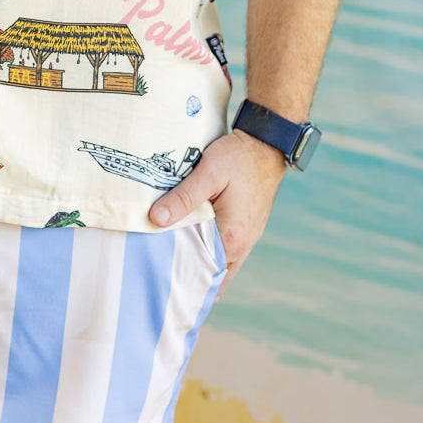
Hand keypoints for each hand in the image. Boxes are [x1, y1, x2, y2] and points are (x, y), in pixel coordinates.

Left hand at [148, 130, 286, 294]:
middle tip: (160, 275)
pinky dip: (211, 253)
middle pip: (211, 271)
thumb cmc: (239, 157)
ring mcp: (248, 237)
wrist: (267, 145)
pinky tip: (193, 248)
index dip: (180, 274)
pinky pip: (227, 251)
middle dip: (188, 274)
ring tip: (172, 265)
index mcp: (232, 236)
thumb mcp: (208, 172)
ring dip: (199, 264)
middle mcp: (243, 244)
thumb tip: (156, 220)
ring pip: (220, 263)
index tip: (158, 277)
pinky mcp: (247, 228)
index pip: (201, 268)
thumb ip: (183, 197)